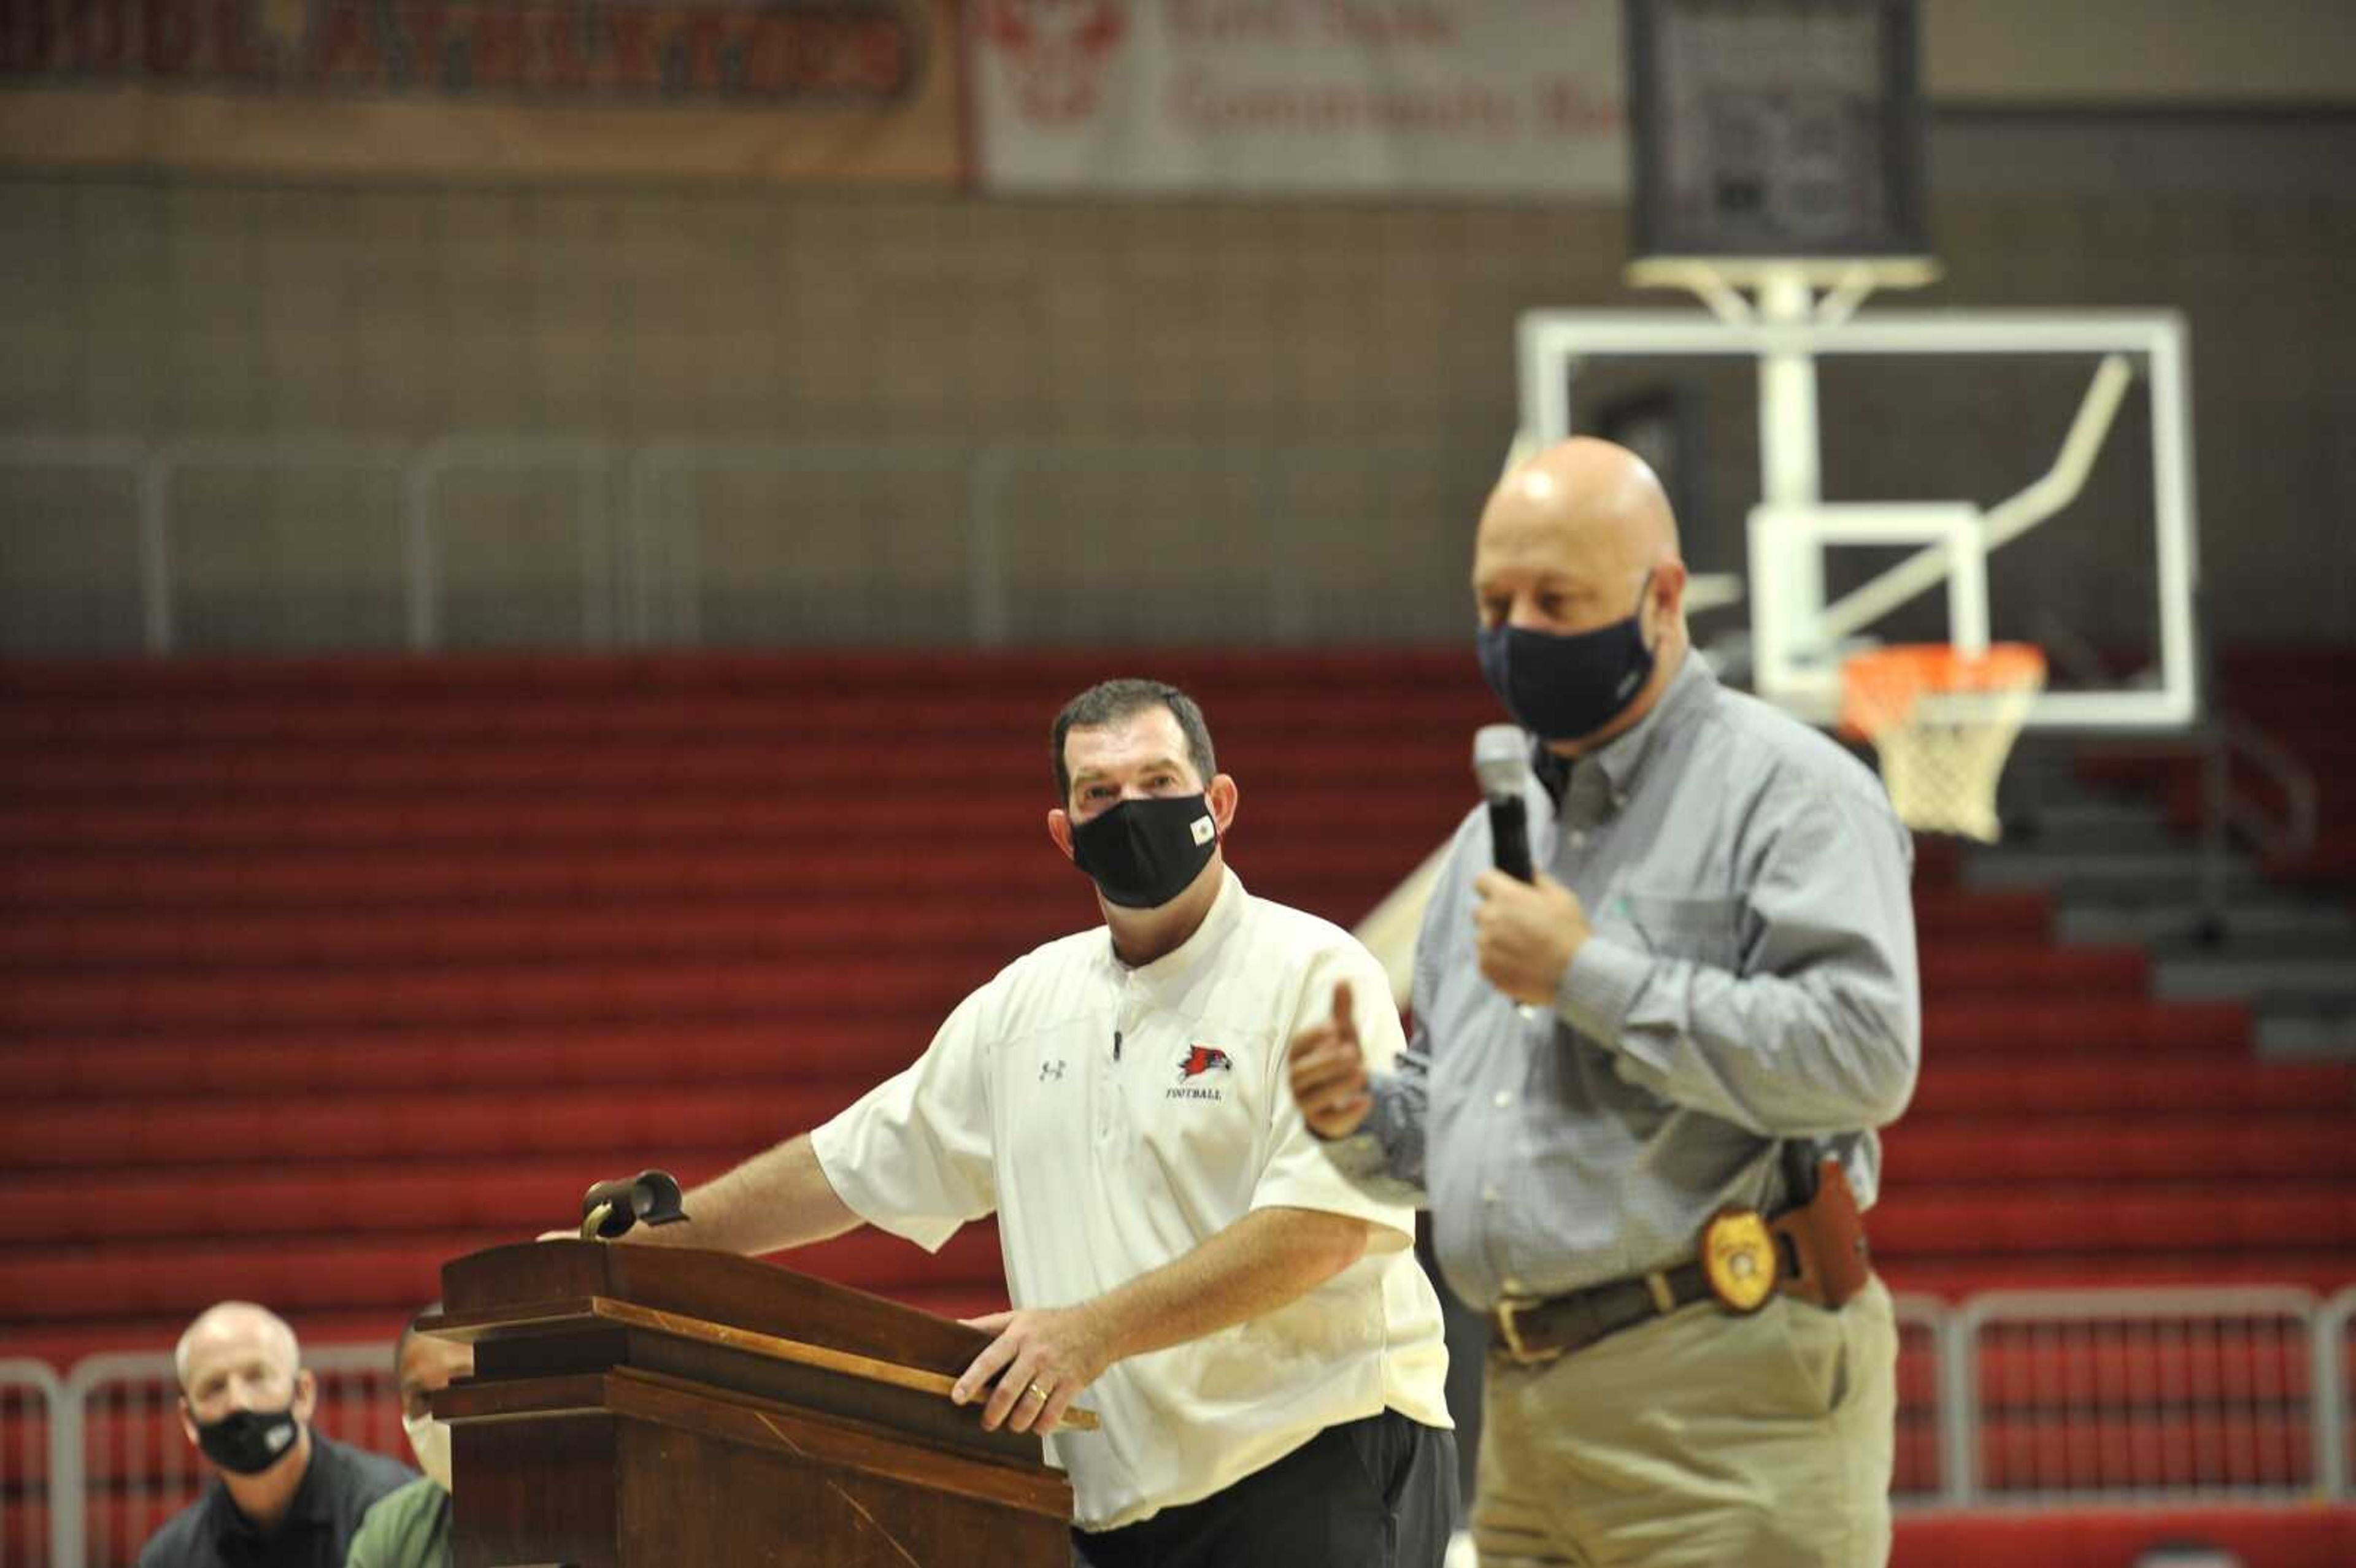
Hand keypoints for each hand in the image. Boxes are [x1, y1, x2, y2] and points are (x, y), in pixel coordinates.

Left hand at [953, 1305, 1111, 1434]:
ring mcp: (1054, 1369)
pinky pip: (1053, 1413)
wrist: (1100, 1326)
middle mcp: (1035, 1353)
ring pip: (1029, 1406)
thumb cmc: (1054, 1323)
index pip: (989, 1360)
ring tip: (1012, 1425)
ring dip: (1016, 1423)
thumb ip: (988, 1324)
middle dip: (993, 1413)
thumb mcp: (1020, 1316)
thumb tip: (955, 1326)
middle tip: (986, 1423)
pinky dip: (1042, 1426)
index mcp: (1018, 1336)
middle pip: (1007, 1390)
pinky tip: (1037, 1426)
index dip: (971, 1380)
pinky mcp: (1072, 1384)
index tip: (957, 1397)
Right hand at [1287, 980, 1372, 1138]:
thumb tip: (1343, 979)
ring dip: (1337, 1085)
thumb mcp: (1342, 1037)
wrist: (1345, 1100)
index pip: (1297, 1047)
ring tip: (1362, 1073)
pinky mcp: (1322, 1123)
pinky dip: (1347, 1112)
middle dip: (1327, 1062)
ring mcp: (1307, 1104)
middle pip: (1302, 1073)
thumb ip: (1341, 1012)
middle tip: (1353, 1052)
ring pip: (1313, 1098)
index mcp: (1299, 1058)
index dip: (1313, 1037)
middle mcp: (1297, 1082)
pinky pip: (1329, 1121)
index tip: (1334, 1028)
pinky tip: (1366, 1101)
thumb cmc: (1339, 1063)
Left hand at [1473, 869, 1589, 1005]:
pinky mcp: (1487, 969)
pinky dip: (1498, 962)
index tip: (1502, 893)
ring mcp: (1486, 946)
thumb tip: (1528, 868)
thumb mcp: (1562, 897)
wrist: (1575, 974)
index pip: (1482, 880)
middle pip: (1482, 911)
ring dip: (1497, 940)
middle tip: (1520, 926)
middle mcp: (1490, 919)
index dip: (1493, 885)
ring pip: (1484, 937)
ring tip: (1523, 950)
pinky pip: (1486, 960)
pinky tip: (1520, 965)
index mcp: (1506, 896)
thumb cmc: (1571, 933)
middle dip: (1496, 915)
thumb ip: (1540, 880)